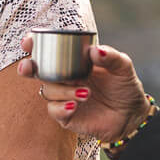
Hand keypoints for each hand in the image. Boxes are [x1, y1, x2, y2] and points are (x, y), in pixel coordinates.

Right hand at [18, 37, 148, 142]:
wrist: (132, 115)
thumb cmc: (124, 87)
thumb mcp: (123, 67)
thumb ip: (111, 57)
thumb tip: (95, 50)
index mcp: (73, 62)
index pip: (48, 51)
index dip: (33, 45)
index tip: (28, 42)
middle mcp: (64, 79)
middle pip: (36, 71)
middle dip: (27, 68)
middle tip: (29, 67)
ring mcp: (64, 97)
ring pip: (48, 91)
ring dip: (62, 90)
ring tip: (86, 93)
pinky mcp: (67, 116)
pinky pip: (54, 111)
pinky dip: (61, 107)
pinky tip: (74, 105)